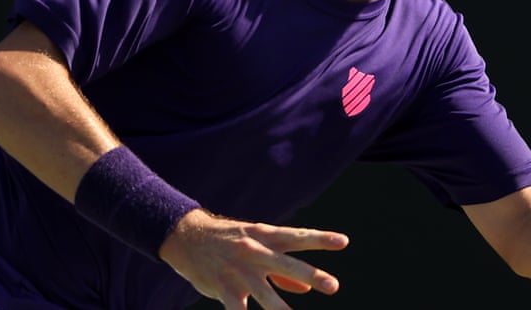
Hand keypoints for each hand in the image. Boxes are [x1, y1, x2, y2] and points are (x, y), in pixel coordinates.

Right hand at [159, 208, 349, 308]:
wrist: (187, 236)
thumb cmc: (230, 240)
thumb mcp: (256, 244)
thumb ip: (281, 270)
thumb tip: (306, 288)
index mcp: (266, 236)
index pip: (298, 237)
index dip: (320, 239)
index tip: (343, 242)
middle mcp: (255, 251)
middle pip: (287, 264)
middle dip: (311, 275)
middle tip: (333, 285)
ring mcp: (239, 271)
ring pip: (265, 293)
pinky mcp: (224, 288)